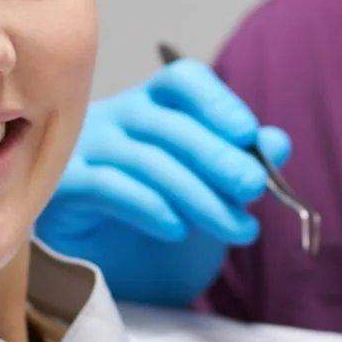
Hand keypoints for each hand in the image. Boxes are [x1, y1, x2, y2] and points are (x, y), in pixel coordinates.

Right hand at [33, 60, 291, 307]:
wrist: (105, 261)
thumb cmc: (161, 211)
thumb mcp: (211, 187)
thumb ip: (243, 160)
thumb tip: (277, 143)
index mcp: (155, 104)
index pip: (183, 81)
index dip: (217, 102)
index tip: (249, 134)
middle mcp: (117, 116)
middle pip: (170, 124)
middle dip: (218, 157)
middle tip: (254, 187)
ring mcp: (86, 148)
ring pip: (146, 160)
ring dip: (198, 196)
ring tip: (236, 228)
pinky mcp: (64, 186)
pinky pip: (107, 186)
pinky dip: (148, 206)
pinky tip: (177, 229)